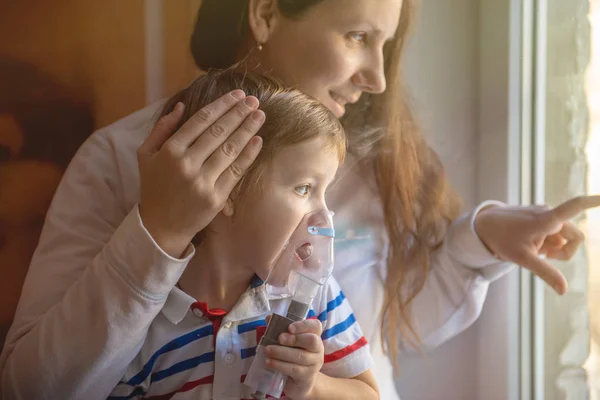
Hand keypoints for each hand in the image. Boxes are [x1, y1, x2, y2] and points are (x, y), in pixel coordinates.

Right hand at [137, 90, 264, 256]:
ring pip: (229, 149)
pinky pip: (236, 171)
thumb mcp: (146, 155)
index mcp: (170, 150)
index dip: (221, 106)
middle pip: (218, 132)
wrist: (160, 226)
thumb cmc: (154, 187)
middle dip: (238, 113)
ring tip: (259, 115)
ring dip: (247, 129)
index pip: (200, 121)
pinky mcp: (216, 197)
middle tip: (253, 101)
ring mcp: (202, 181)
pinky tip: (257, 141)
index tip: (236, 95)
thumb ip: (161, 128)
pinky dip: (248, 155)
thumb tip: (180, 105)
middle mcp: (186, 164)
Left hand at [264, 318, 323, 399]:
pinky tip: (269, 362)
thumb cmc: (292, 357)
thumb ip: (279, 329)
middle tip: (279, 338)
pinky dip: (280, 365)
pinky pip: (295, 369)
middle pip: (312, 340)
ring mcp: (314, 363)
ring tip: (267, 350)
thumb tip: (269, 318)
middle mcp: (318, 348)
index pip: (315, 326)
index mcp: (314, 336)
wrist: (299, 382)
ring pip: (301, 356)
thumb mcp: (287, 343)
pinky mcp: (307, 376)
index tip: (289, 327)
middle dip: (294, 339)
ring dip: (282, 352)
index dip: (303, 325)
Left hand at [474, 195, 599, 294]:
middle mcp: (549, 212)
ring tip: (534, 248)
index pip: (573, 207)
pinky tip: (533, 242)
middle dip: (564, 251)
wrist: (484, 225)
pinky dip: (549, 241)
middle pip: (575, 237)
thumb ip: (546, 272)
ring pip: (566, 236)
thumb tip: (564, 290)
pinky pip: (556, 232)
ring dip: (555, 246)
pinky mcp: (543, 215)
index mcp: (545, 220)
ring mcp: (546, 213)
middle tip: (543, 256)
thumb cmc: (502, 240)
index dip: (591, 202)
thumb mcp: (523, 259)